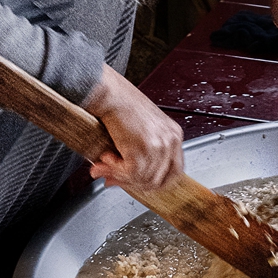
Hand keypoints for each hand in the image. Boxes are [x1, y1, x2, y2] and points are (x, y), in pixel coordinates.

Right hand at [83, 67, 183, 190]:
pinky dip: (114, 170)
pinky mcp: (143, 149)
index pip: (173, 172)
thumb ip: (136, 155)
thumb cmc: (121, 105)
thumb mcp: (139, 130)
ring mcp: (159, 146)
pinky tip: (106, 157)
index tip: (135, 183)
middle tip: (112, 178)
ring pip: (142, 179)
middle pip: (158, 180)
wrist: (110, 94)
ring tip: (104, 164)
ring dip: (119, 176)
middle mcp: (170, 140)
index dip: (153, 182)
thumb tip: (121, 178)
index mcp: (173, 134)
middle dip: (132, 184)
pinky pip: (130, 174)